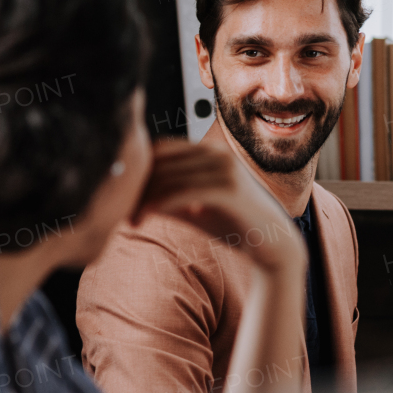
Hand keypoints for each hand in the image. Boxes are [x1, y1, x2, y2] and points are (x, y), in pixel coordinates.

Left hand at [133, 139, 305, 273]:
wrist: (272, 243)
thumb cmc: (234, 224)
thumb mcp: (194, 208)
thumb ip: (166, 197)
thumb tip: (129, 195)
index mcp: (211, 151)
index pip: (162, 149)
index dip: (139, 169)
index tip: (122, 196)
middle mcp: (218, 153)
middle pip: (161, 161)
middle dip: (137, 185)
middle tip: (120, 210)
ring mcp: (225, 168)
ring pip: (168, 177)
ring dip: (144, 198)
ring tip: (131, 220)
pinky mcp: (229, 189)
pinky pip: (182, 192)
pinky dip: (158, 204)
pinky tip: (143, 218)